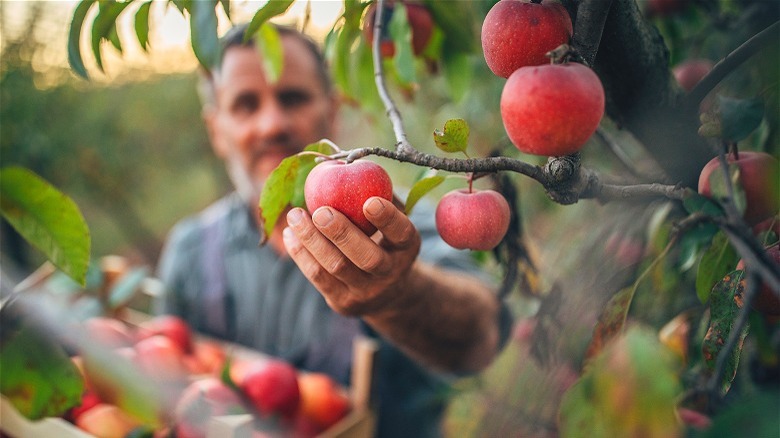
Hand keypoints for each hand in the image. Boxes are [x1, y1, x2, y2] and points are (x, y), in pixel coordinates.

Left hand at [282, 196, 420, 315]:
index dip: (387, 218)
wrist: (385, 291)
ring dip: (312, 240)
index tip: (370, 201)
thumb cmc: (384, 239)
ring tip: (295, 215)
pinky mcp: (343, 302)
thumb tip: (350, 160)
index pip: (401, 233)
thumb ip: (378, 193)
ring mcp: (367, 292)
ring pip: (336, 267)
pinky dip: (301, 254)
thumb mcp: (390, 219)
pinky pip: (318, 277)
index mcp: (407, 247)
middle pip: (367, 257)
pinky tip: (291, 233)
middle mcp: (391, 272)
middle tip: (320, 211)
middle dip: (342, 233)